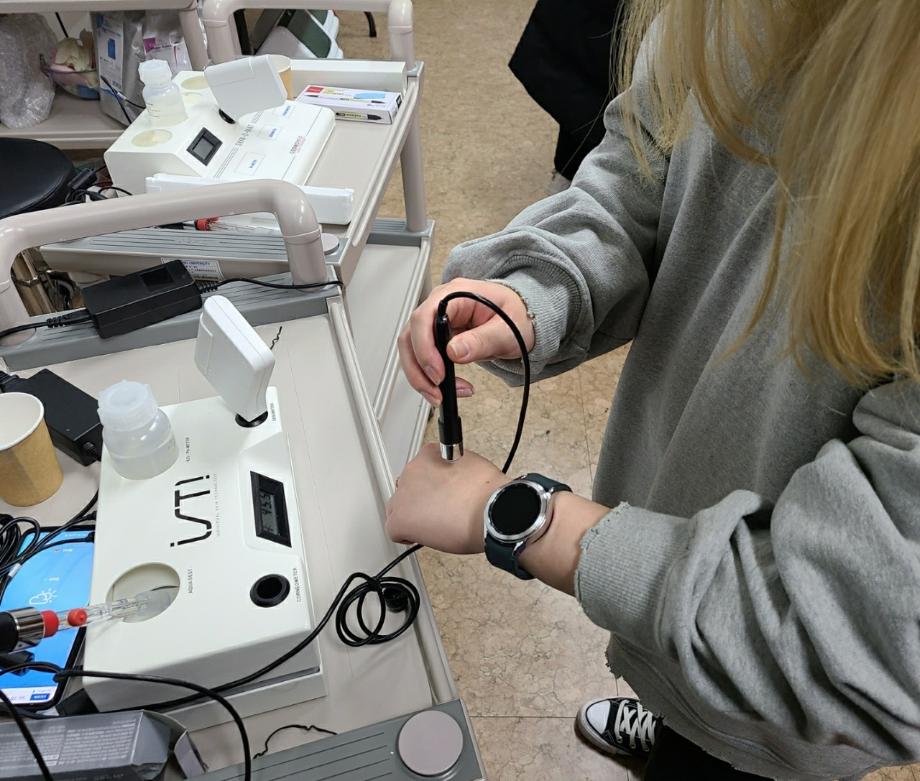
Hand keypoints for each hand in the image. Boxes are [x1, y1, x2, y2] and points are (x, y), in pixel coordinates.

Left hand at [386, 444, 508, 553]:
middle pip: (408, 488)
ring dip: (412, 515)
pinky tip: (422, 536)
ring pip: (397, 507)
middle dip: (420, 499)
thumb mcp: (473, 465)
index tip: (441, 492)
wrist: (492, 511)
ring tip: (432, 524)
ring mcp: (404, 495)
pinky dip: (406, 535)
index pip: (421, 468)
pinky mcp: (400, 520)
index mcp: (429, 454)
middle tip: (439, 510)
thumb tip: (453, 479)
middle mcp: (412, 471)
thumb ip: (455, 468)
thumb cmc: (488, 492)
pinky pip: (394, 530)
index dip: (431, 484)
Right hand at [398, 278, 534, 405]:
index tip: (438, 372)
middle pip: (411, 336)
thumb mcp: (507, 330)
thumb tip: (454, 352)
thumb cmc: (517, 317)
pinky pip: (422, 358)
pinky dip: (428, 377)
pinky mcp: (437, 338)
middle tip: (436, 390)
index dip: (425, 347)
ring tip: (439, 395)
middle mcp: (440, 306)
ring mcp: (436, 322)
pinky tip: (444, 388)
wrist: (521, 321)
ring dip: (420, 376)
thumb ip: (482, 340)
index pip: (424, 317)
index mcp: (456, 294)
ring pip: (411, 350)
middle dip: (419, 368)